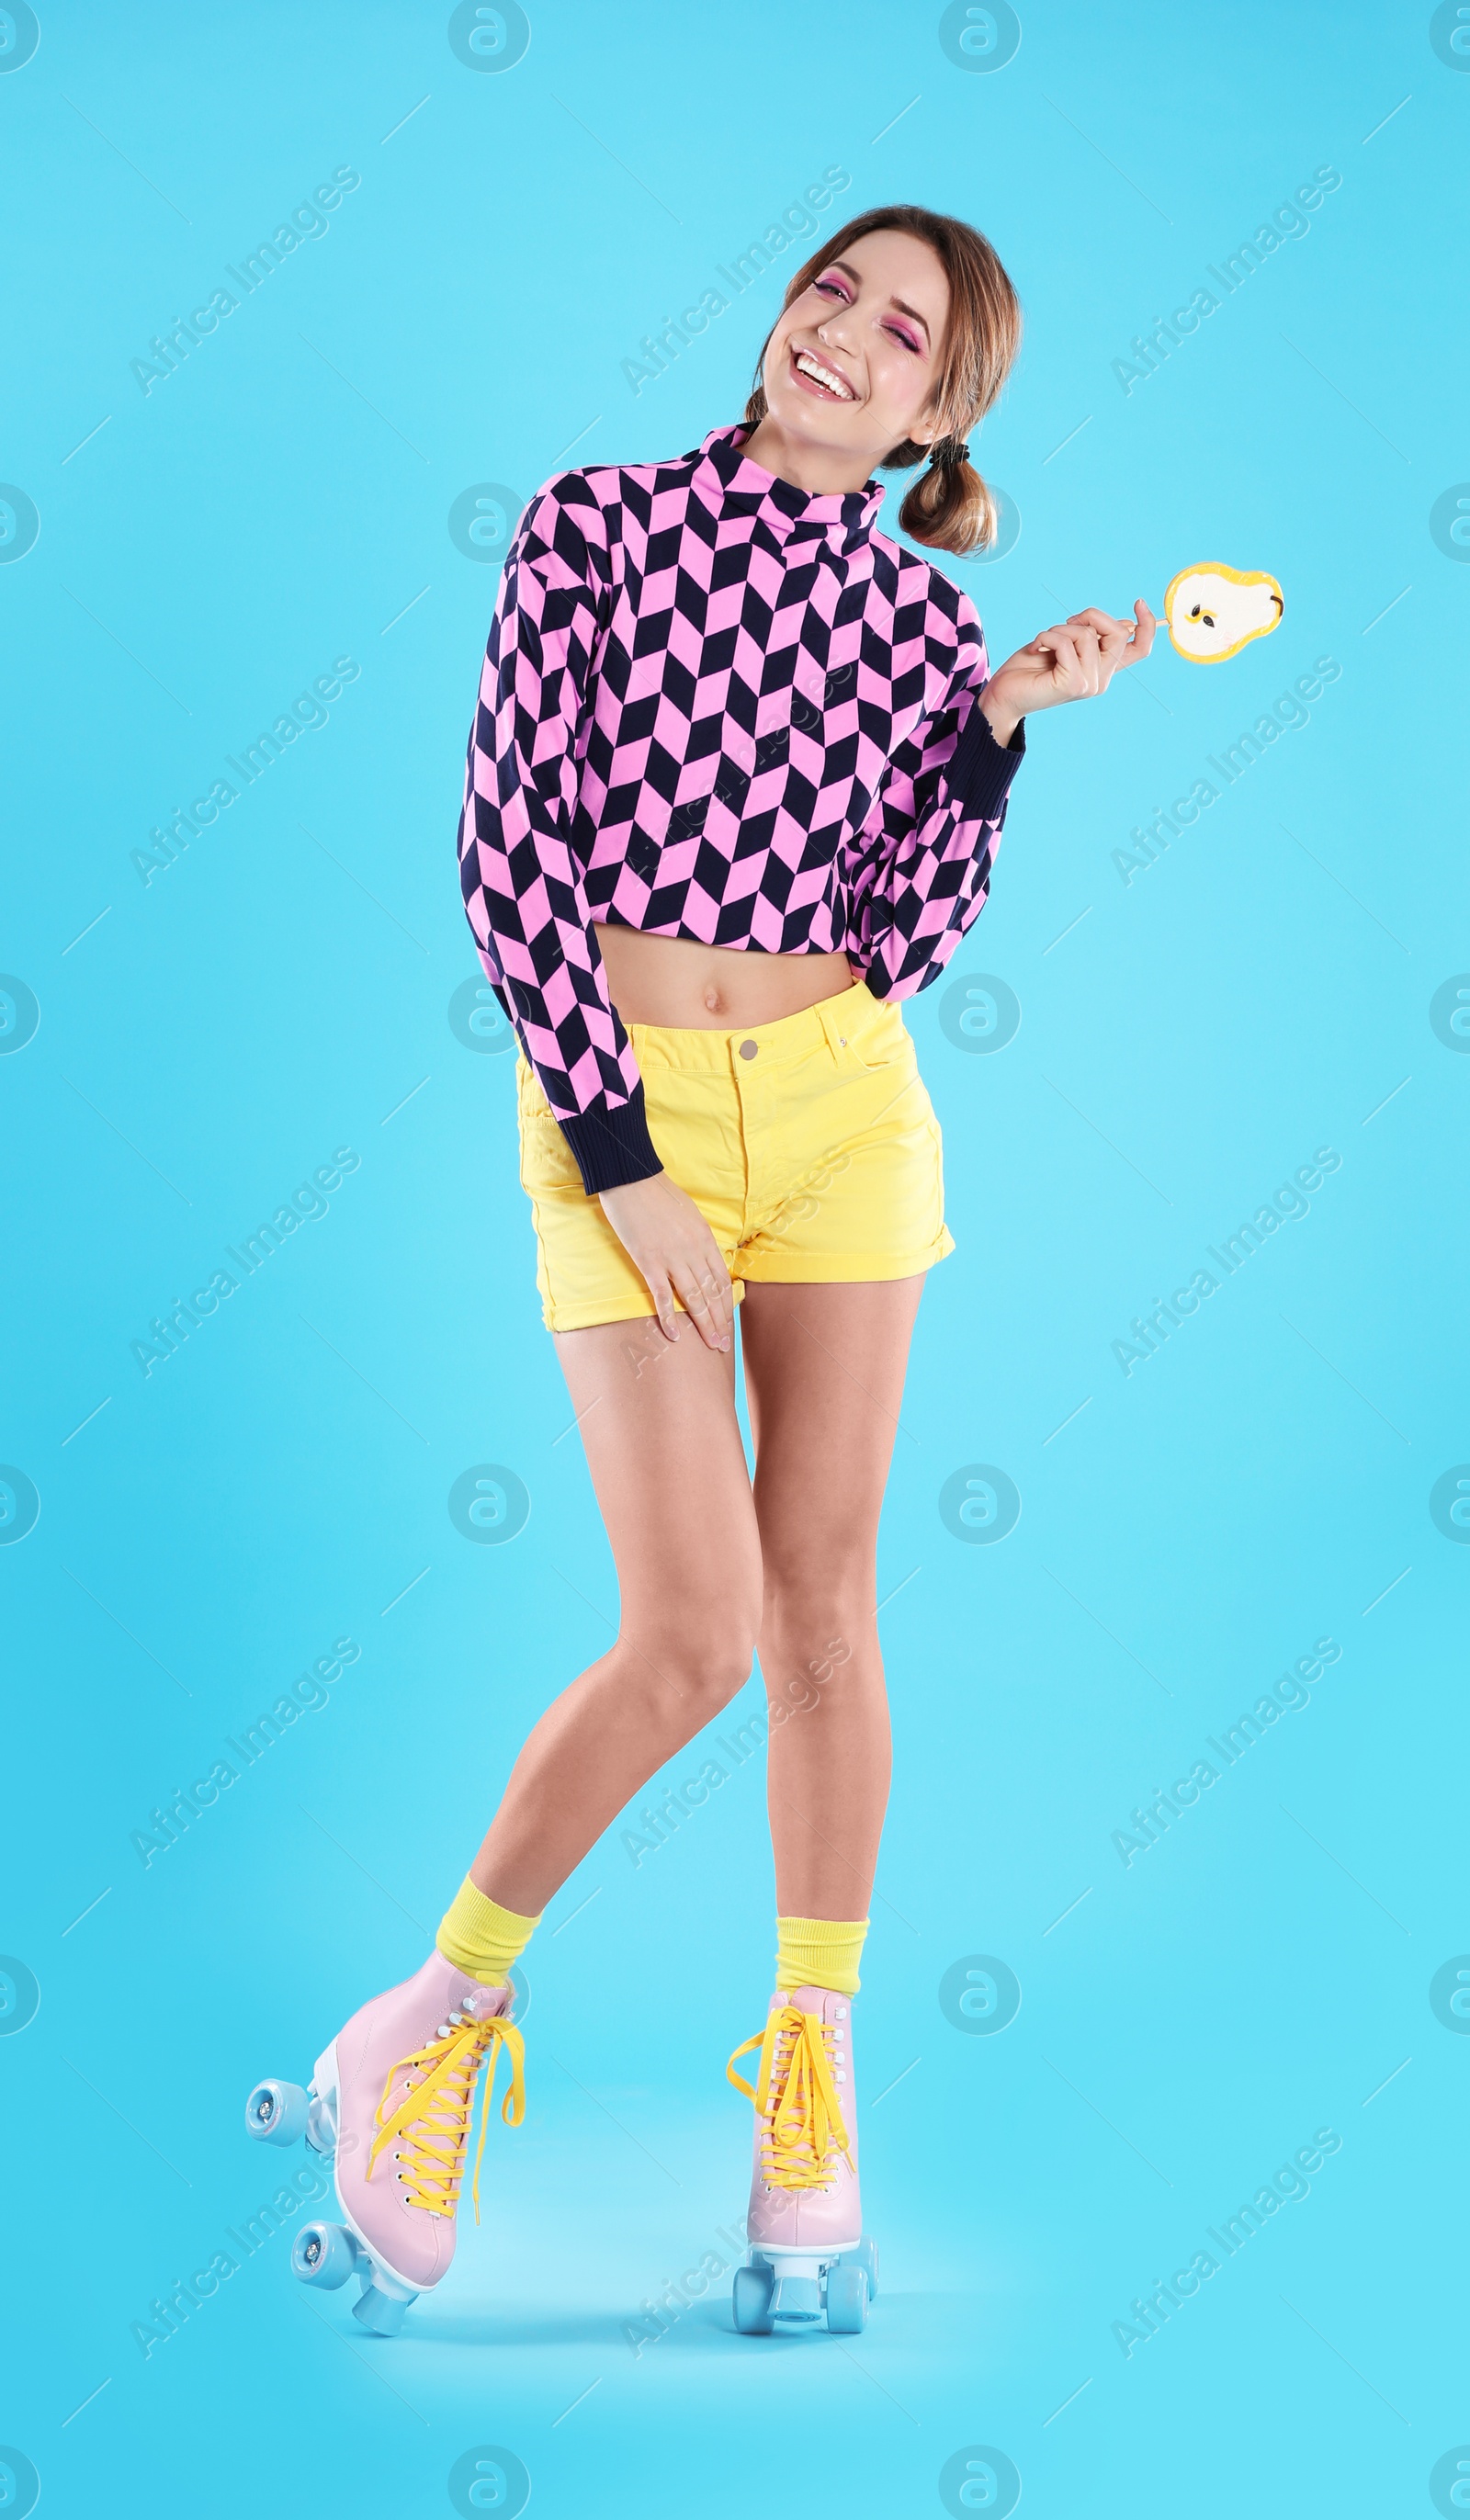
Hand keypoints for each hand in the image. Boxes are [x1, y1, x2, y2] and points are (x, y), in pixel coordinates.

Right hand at [597, 1172, 734, 1352]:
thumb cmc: (658, 1193)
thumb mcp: (689, 1214)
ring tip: (711, 1345)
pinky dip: (669, 1317)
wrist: (631, 1178)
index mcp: (704, 1238)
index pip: (721, 1280)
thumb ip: (696, 1238)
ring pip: (693, 1298)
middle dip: (719, 1321)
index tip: (728, 1323)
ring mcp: (671, 1258)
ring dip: (703, 1325)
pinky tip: (675, 1335)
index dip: (726, 1305)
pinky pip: (661, 1295)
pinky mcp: (648, 1261)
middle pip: (711, 1293)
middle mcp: (693, 1251)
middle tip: (723, 1345)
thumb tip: (701, 1258)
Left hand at [979, 600, 1156, 739]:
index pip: (1140, 649)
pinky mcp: (1073, 684)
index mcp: (1102, 668)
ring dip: (1060, 629)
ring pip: (1087, 635)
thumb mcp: (1065, 642)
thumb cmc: (1030, 666)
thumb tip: (1125, 622)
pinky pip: (1066, 644)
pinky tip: (1036, 648)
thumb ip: (1092, 635)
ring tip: (1044, 643)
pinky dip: (1047, 637)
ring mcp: (1090, 684)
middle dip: (1091, 616)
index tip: (1138, 601)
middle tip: (1066, 623)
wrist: (1004, 694)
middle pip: (1118, 633)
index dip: (1147, 624)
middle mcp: (1101, 679)